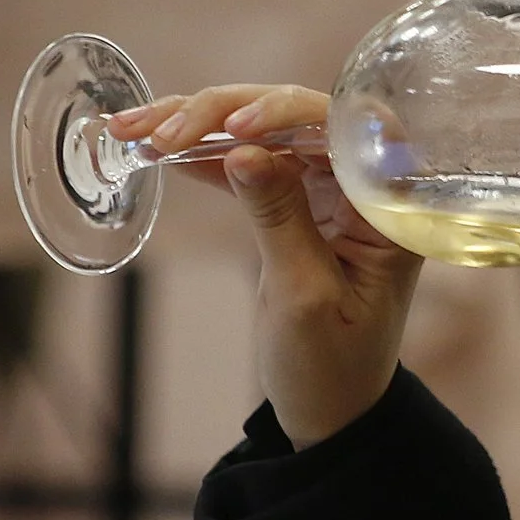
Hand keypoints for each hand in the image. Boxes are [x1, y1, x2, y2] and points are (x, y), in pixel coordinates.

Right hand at [109, 86, 420, 447]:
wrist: (328, 407)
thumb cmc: (332, 363)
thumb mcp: (303, 296)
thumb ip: (278, 218)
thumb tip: (240, 151)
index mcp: (385, 203)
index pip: (343, 127)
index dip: (287, 113)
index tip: (234, 129)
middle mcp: (360, 182)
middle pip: (293, 116)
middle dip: (222, 114)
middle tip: (161, 133)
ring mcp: (325, 187)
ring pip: (260, 132)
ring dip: (196, 126)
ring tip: (134, 130)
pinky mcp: (293, 200)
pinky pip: (244, 162)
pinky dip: (197, 155)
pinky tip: (152, 147)